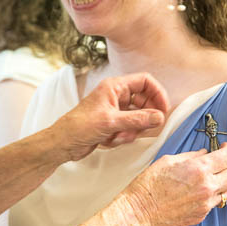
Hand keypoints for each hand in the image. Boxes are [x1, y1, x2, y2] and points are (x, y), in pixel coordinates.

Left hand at [53, 73, 169, 162]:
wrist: (63, 144)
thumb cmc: (79, 126)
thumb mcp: (112, 122)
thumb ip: (138, 119)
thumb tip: (159, 117)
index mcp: (115, 87)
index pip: (145, 81)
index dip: (157, 94)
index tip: (163, 110)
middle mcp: (116, 96)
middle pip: (144, 102)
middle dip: (144, 118)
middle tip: (141, 129)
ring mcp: (115, 111)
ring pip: (138, 119)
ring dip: (131, 131)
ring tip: (117, 137)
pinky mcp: (113, 125)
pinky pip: (129, 129)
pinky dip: (122, 137)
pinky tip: (108, 141)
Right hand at [125, 143, 226, 225]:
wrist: (140, 214)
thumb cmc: (148, 187)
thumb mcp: (167, 161)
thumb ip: (191, 156)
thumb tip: (205, 154)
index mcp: (199, 169)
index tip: (225, 148)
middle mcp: (207, 187)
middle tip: (222, 163)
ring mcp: (206, 203)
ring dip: (224, 182)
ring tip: (210, 179)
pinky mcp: (202, 215)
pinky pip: (215, 202)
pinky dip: (211, 195)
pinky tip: (197, 192)